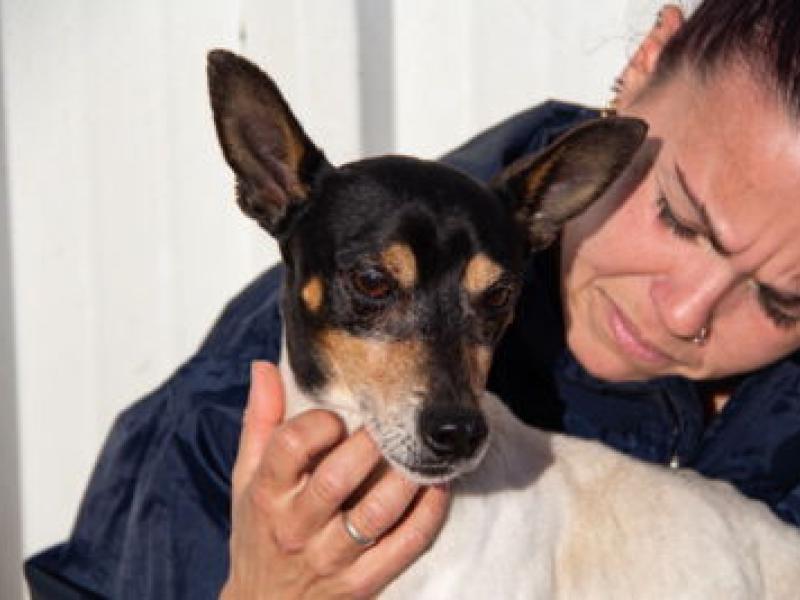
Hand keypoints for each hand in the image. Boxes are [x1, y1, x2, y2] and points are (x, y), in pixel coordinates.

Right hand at [221, 361, 450, 598]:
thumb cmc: (258, 532)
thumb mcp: (246, 479)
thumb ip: (260, 422)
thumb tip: (265, 367)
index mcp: (266, 494)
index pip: (289, 447)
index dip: (318, 423)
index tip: (336, 417)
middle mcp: (295, 527)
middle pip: (337, 477)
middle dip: (372, 443)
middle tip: (394, 423)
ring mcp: (330, 559)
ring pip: (376, 512)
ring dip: (408, 476)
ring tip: (424, 451)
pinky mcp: (363, 584)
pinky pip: (405, 545)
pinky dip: (428, 514)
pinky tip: (438, 487)